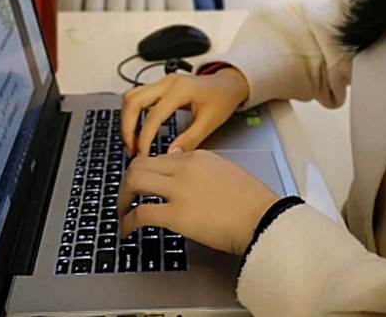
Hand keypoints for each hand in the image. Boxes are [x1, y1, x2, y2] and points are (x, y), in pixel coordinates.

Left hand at [117, 150, 278, 254]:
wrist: (262, 218)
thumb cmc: (251, 201)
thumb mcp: (224, 172)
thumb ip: (200, 169)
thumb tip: (180, 172)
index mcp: (197, 156)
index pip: (160, 158)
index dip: (146, 172)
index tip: (143, 185)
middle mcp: (184, 167)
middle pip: (139, 164)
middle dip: (127, 181)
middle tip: (126, 197)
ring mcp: (178, 189)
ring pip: (134, 181)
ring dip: (122, 198)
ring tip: (122, 213)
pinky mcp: (176, 215)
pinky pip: (140, 213)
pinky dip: (127, 222)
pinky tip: (127, 230)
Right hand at [120, 68, 249, 156]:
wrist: (228, 84)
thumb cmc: (222, 99)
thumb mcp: (210, 122)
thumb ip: (190, 139)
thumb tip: (170, 155)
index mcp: (181, 89)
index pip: (154, 114)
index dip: (145, 137)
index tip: (143, 155)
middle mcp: (168, 82)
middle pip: (133, 99)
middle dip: (127, 126)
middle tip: (131, 149)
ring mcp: (163, 82)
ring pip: (132, 95)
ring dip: (127, 119)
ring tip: (131, 142)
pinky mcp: (161, 86)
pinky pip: (138, 96)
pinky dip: (133, 113)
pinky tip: (137, 130)